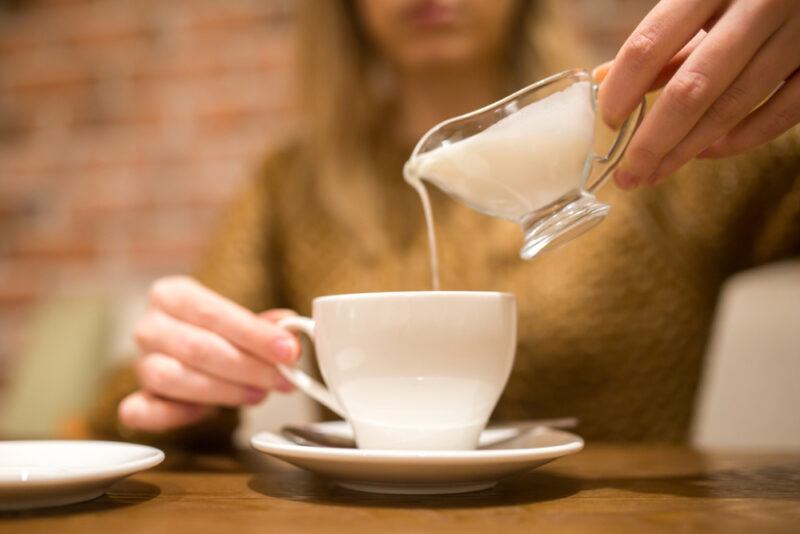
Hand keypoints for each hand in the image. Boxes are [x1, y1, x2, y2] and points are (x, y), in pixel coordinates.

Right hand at [118, 276, 298, 432]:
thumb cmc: (219, 334)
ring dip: (223, 390)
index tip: (288, 351)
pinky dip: (175, 415)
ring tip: (258, 393)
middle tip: (281, 378)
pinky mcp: (136, 401)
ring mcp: (140, 364)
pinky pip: (143, 412)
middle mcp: (150, 326)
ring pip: (172, 378)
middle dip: (247, 367)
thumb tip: (290, 328)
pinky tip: (207, 412)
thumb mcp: (244, 322)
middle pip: (196, 347)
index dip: (254, 334)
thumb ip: (266, 326)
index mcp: (173, 295)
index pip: (212, 312)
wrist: (194, 353)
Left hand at [596, 0, 799, 187]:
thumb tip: (604, 82)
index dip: (623, 89)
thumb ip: (661, 40)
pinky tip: (706, 153)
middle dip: (653, 141)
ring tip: (655, 173)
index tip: (606, 123)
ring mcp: (798, 34)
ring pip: (732, 107)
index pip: (650, 44)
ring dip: (687, 149)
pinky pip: (779, 114)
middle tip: (627, 175)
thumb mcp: (702, 0)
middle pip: (691, 89)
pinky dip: (739, 140)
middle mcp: (758, 5)